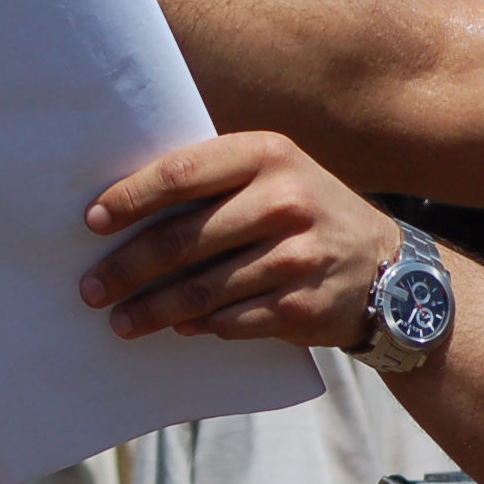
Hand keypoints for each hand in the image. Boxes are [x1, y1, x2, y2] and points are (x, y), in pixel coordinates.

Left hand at [79, 132, 400, 347]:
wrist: (391, 269)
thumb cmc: (306, 215)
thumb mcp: (275, 175)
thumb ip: (215, 181)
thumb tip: (123, 208)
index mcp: (268, 154)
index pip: (182, 173)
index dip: (131, 198)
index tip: (92, 221)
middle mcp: (284, 201)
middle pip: (183, 238)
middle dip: (128, 267)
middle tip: (92, 287)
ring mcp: (297, 256)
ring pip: (201, 290)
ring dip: (152, 310)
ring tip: (119, 320)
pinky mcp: (303, 305)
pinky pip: (231, 321)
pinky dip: (198, 327)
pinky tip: (176, 329)